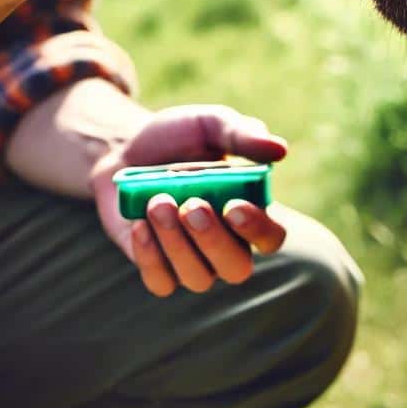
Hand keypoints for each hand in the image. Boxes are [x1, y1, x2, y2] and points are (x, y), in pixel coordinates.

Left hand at [89, 105, 288, 296]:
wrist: (126, 149)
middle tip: (191, 205)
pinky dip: (149, 256)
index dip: (258, 229)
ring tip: (157, 203)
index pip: (271, 238)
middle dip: (213, 240)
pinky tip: (139, 224)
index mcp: (249, 211)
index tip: (234, 206)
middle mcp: (226, 244)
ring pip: (197, 278)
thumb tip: (280, 149)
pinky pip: (160, 282)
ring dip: (177, 243)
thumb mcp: (211, 124)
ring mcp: (192, 261)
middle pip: (236, 269)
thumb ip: (243, 135)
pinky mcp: (157, 268)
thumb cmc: (179, 137)